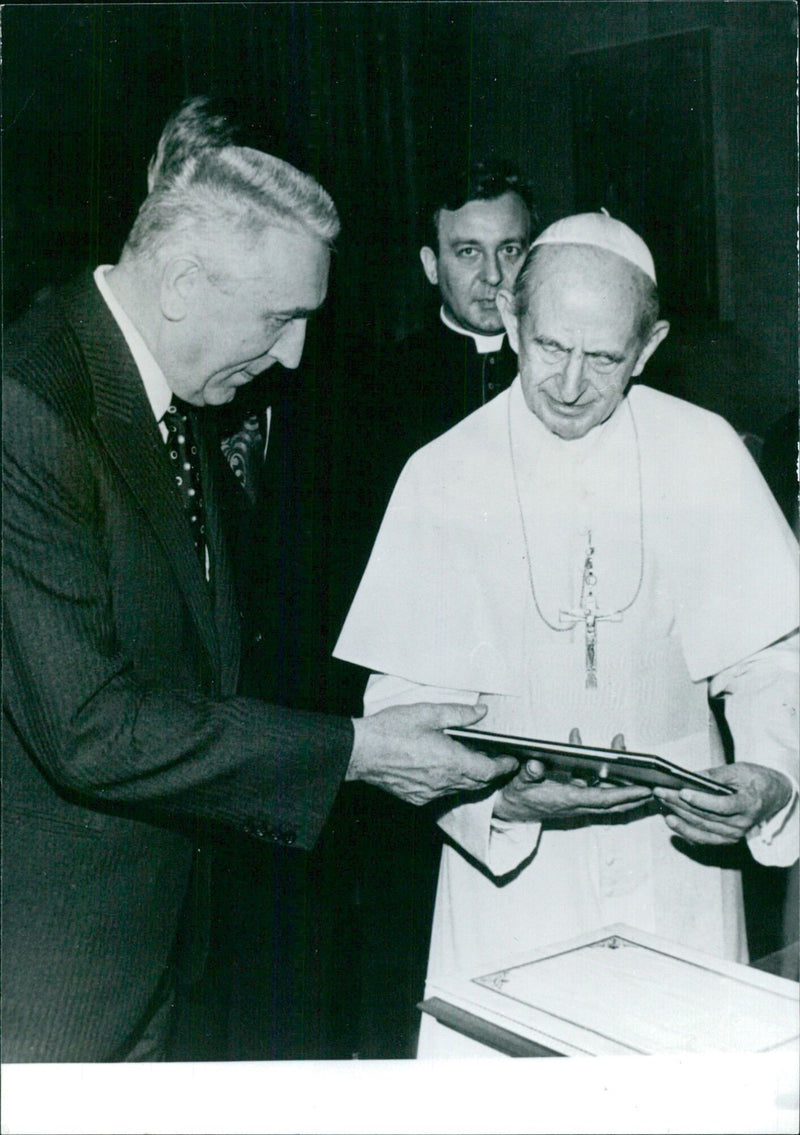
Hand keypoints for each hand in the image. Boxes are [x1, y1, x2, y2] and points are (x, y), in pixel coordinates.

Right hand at [347, 702, 518, 805]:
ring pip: (460, 789)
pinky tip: (444, 770)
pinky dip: (450, 783)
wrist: (361, 752)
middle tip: (497, 760)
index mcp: (451, 761)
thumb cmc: (391, 730)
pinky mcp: (417, 798)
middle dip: (490, 773)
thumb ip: (458, 714)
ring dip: (471, 778)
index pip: (489, 770)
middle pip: (478, 783)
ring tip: (472, 762)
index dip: (504, 766)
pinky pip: (442, 793)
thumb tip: (481, 712)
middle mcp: (444, 782)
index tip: (512, 760)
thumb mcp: (427, 713)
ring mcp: (430, 793)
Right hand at [493, 729, 650, 822]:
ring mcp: (578, 801)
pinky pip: (595, 786)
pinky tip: (592, 745)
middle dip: (636, 794)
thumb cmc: (516, 795)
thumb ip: (528, 774)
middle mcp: (577, 803)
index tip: (646, 789)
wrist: (509, 809)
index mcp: (567, 800)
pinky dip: (602, 772)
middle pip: (614, 801)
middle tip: (657, 784)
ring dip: (623, 781)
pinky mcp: (574, 797)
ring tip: (633, 759)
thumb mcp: (519, 783)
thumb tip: (536, 765)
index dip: (626, 795)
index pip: (603, 800)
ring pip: (607, 793)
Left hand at [653, 763, 793, 845]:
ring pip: (700, 827)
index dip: (701, 800)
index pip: (722, 806)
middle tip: (660, 791)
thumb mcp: (739, 770)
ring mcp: (733, 835)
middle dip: (679, 803)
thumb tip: (689, 776)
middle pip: (705, 816)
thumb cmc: (755, 781)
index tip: (683, 792)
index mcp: (748, 804)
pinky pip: (702, 839)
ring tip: (661, 802)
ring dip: (678, 815)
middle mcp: (741, 825)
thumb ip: (715, 774)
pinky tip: (671, 820)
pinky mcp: (726, 840)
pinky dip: (685, 831)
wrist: (772, 796)